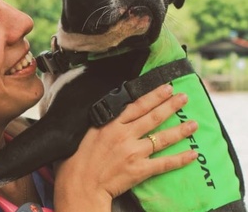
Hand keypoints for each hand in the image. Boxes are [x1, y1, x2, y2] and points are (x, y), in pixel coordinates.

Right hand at [53, 84, 197, 211]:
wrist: (80, 184)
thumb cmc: (77, 159)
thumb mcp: (88, 132)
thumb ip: (103, 122)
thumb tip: (112, 112)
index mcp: (111, 124)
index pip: (137, 105)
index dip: (154, 96)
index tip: (166, 88)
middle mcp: (125, 135)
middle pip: (153, 117)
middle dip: (170, 106)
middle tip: (184, 97)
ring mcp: (134, 152)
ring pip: (162, 138)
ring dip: (180, 130)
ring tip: (193, 123)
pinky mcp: (140, 170)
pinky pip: (164, 163)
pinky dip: (180, 159)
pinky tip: (192, 154)